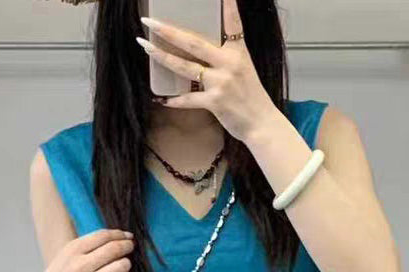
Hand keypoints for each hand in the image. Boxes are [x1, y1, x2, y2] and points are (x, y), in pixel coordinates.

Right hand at [29, 229, 134, 271]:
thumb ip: (88, 246)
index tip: (127, 236)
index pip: (103, 236)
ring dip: (126, 265)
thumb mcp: (66, 256)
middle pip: (114, 250)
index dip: (119, 234)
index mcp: (72, 251)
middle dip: (126, 247)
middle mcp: (79, 266)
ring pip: (120, 268)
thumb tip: (120, 236)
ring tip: (122, 266)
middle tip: (130, 248)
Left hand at [137, 0, 276, 143]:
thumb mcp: (244, 70)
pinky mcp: (215, 102)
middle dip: (168, 31)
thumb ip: (225, 58)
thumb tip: (203, 52)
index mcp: (238, 53)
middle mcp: (229, 64)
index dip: (228, 7)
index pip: (233, 24)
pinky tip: (163, 99)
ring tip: (146, 47)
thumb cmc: (252, 98)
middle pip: (193, 43)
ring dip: (162, 56)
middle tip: (150, 22)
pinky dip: (176, 100)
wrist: (262, 124)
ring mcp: (221, 82)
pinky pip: (189, 99)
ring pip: (185, 66)